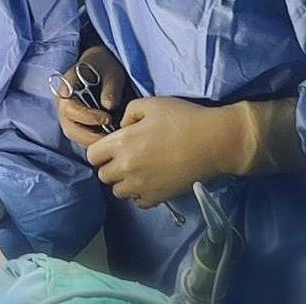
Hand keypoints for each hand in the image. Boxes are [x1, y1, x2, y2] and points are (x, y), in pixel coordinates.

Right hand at [56, 46, 127, 147]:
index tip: (107, 117)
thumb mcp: (111, 72)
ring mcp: (68, 116)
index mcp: (66, 87)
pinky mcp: (76, 123)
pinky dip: (95, 141)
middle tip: (113, 136)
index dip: (87, 117)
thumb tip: (109, 106)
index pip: (69, 108)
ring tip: (114, 138)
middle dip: (91, 136)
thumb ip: (110, 88)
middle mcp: (63, 104)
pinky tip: (111, 138)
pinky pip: (82, 137)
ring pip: (75, 136)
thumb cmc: (103, 66)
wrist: (98, 65)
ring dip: (93, 141)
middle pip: (70, 129)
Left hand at [86, 97, 224, 207]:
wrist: (214, 141)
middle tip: (128, 157)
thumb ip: (129, 113)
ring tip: (140, 171)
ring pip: (118, 191)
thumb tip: (122, 128)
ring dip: (124, 182)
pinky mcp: (157, 198)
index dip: (100, 150)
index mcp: (121, 143)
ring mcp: (141, 186)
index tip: (113, 147)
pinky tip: (152, 181)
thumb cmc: (183, 118)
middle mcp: (126, 168)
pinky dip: (141, 194)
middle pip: (103, 175)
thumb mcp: (151, 104)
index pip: (92, 155)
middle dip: (111, 166)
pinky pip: (138, 202)